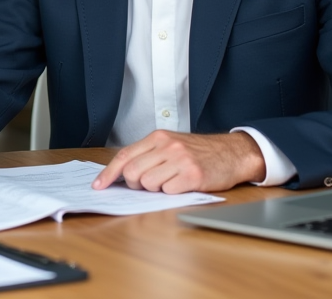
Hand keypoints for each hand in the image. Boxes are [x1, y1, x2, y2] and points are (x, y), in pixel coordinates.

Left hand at [92, 130, 266, 193]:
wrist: (232, 153)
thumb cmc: (199, 153)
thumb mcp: (171, 145)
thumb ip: (148, 155)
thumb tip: (122, 174)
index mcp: (158, 137)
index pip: (125, 156)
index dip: (108, 173)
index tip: (99, 185)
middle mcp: (167, 146)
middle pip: (133, 172)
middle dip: (136, 184)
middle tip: (150, 184)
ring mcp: (180, 160)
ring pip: (148, 183)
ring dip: (156, 189)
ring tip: (172, 181)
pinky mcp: (193, 175)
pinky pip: (168, 191)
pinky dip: (172, 193)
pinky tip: (183, 185)